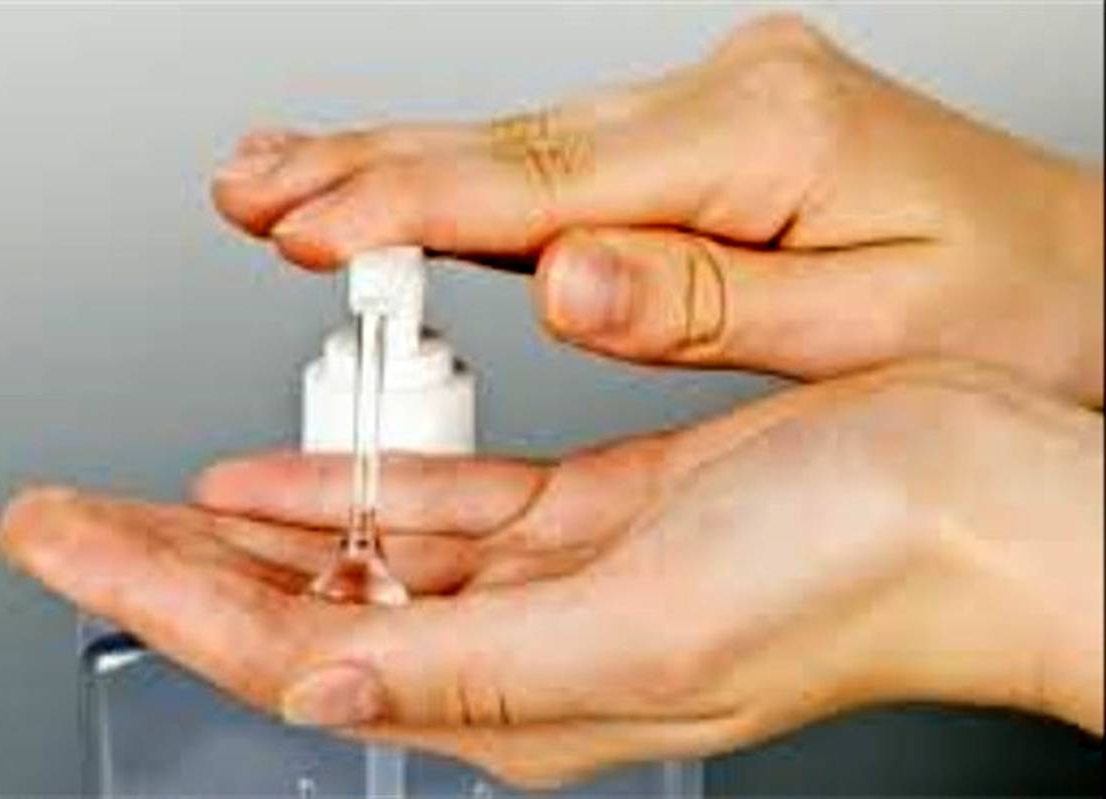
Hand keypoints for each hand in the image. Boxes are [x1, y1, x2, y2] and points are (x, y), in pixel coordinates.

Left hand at [0, 361, 1102, 786]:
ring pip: (358, 555)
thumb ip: (477, 674)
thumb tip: (322, 681)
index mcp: (520, 699)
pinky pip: (442, 508)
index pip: (290, 649)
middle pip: (300, 606)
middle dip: (170, 561)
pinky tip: (288, 479)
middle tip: (63, 515)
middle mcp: (521, 651)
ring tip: (147, 498)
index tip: (63, 539)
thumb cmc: (858, 575)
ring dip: (248, 526)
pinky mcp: (592, 516)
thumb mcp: (648, 636)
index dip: (161, 593)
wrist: (975, 503)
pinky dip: (356, 491)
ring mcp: (551, 581)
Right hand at [211, 14, 1102, 405]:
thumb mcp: (866, 331)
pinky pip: (563, 159)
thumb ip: (702, 304)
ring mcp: (714, 111)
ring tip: (289, 179)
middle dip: (371, 169)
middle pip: (515, 145)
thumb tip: (565, 281)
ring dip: (401, 168)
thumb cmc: (1010, 314)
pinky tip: (411, 182)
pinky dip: (471, 179)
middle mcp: (730, 103)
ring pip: (524, 146)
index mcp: (767, 140)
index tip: (308, 221)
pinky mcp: (708, 138)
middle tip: (253, 186)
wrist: (1083, 279)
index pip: (548, 182)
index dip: (412, 203)